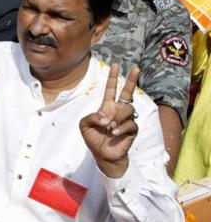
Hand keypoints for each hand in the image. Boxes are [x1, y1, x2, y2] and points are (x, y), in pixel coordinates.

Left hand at [80, 63, 140, 177]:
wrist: (104, 156)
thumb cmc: (94, 139)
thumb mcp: (85, 126)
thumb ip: (91, 117)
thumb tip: (106, 117)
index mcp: (106, 107)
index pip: (111, 89)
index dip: (112, 78)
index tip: (114, 65)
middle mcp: (118, 111)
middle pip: (128, 92)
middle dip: (132, 80)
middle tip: (136, 68)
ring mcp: (126, 119)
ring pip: (128, 108)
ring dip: (118, 117)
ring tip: (110, 127)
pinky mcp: (133, 129)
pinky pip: (130, 123)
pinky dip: (121, 128)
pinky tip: (114, 133)